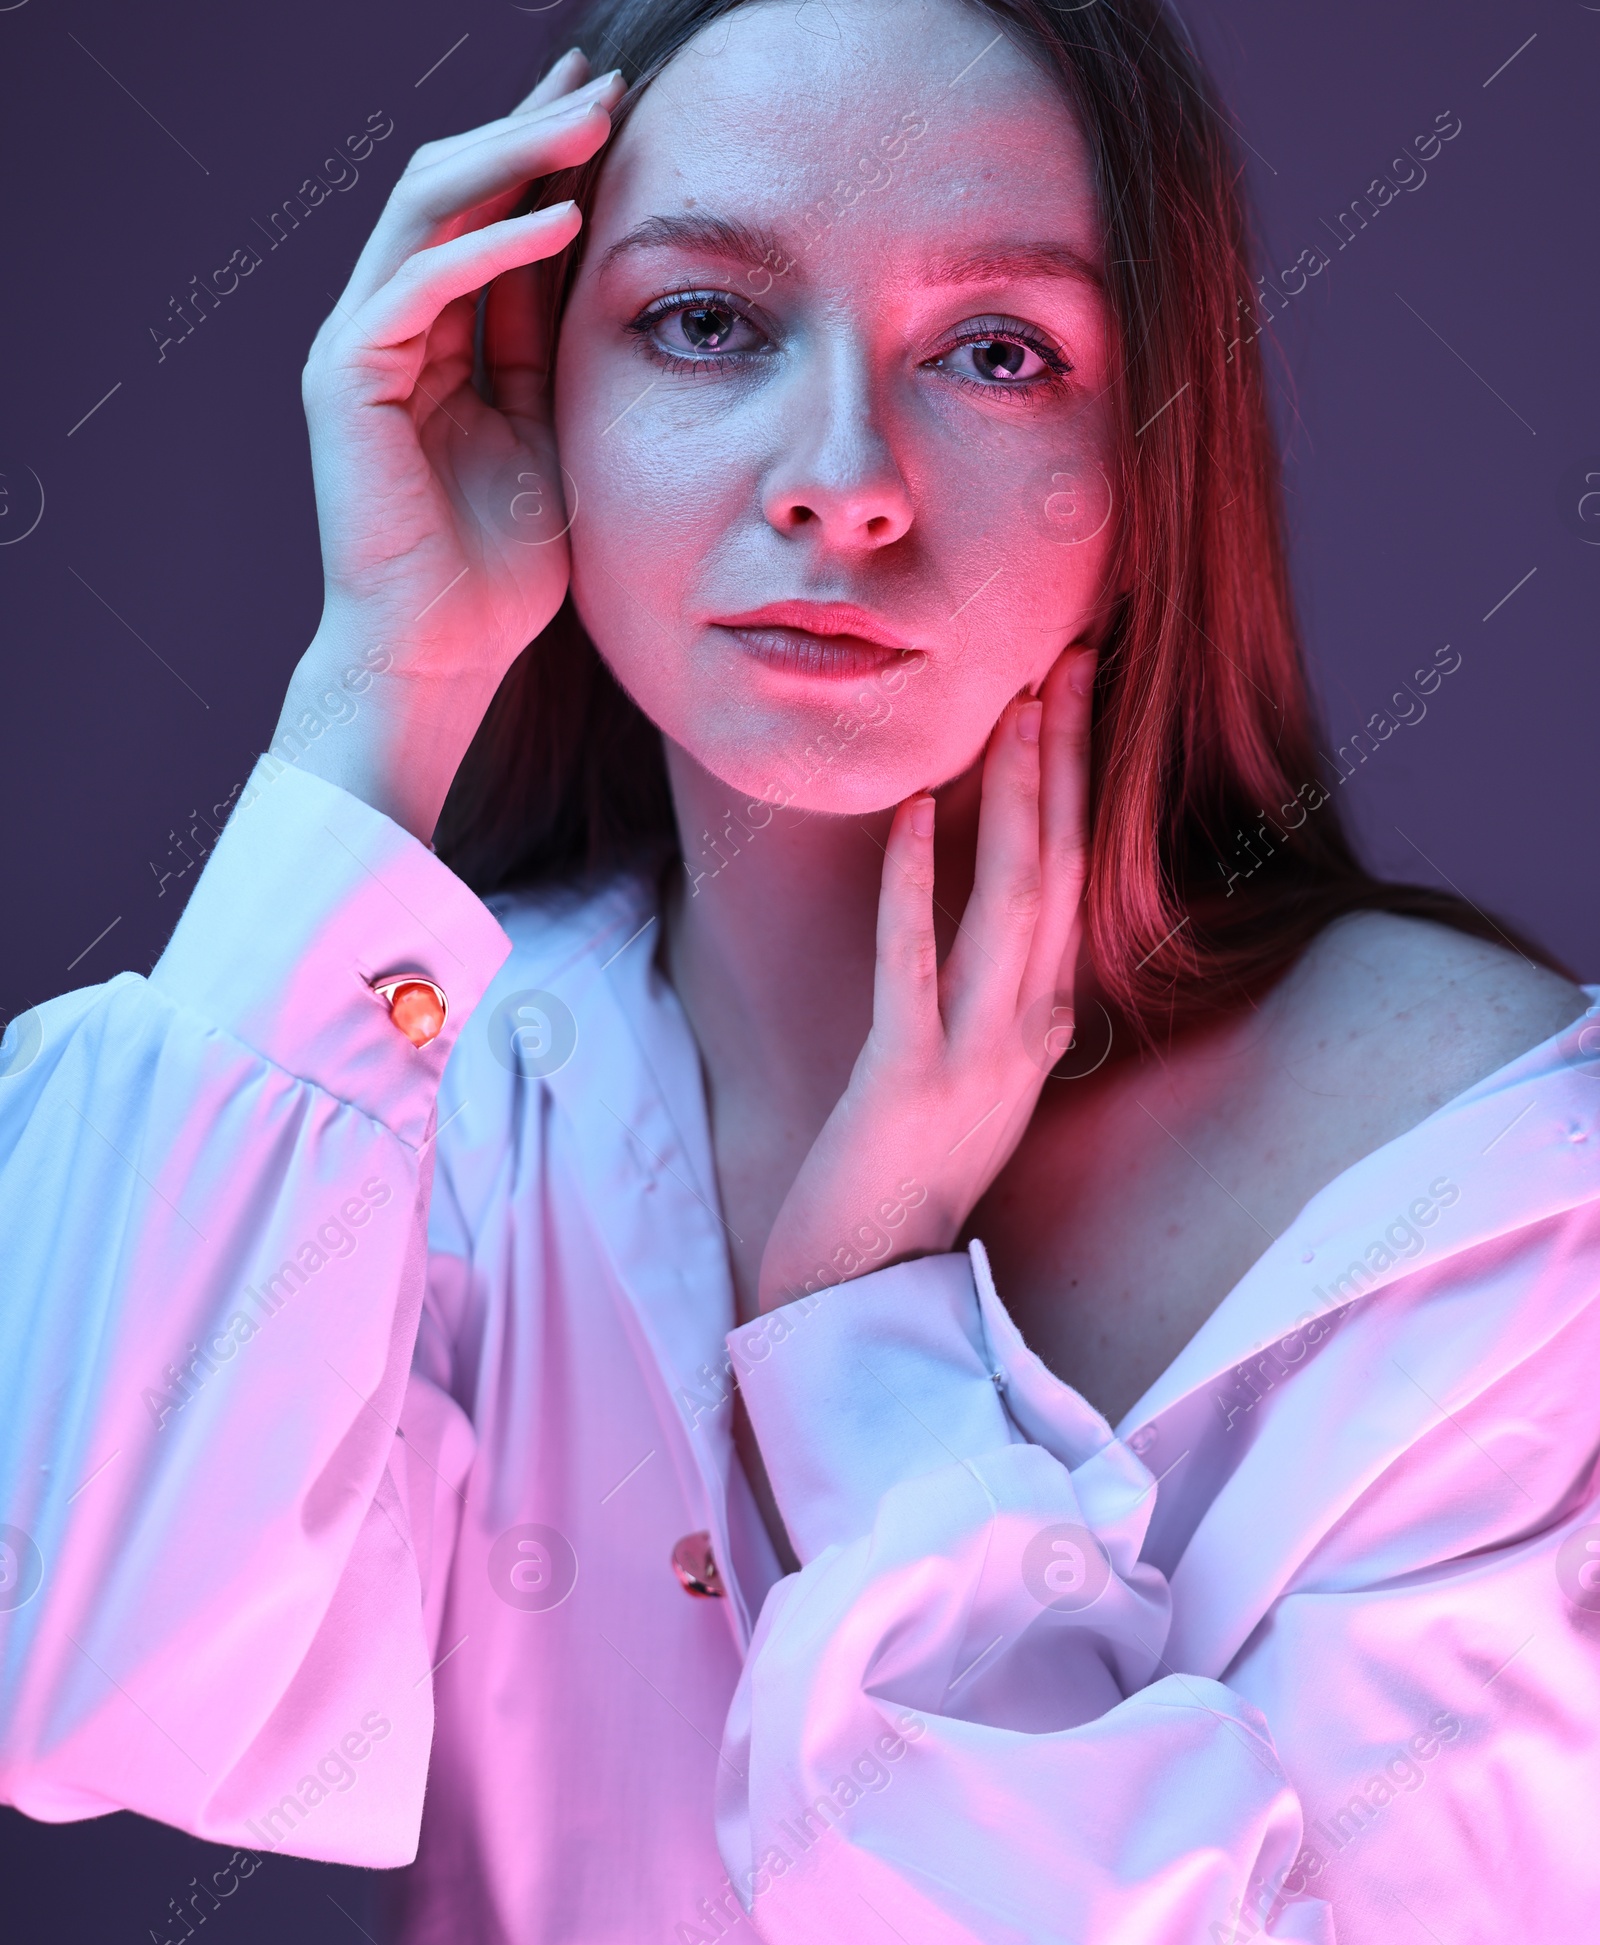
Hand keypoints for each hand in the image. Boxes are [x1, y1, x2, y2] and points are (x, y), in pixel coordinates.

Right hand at [270, 49, 622, 836]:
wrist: (442, 651)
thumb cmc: (501, 562)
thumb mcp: (552, 425)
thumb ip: (552, 341)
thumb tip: (596, 253)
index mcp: (435, 330)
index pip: (485, 207)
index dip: (543, 146)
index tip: (618, 96)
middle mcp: (388, 321)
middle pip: (451, 185)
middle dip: (529, 125)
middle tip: (610, 80)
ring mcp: (359, 345)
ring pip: (426, 209)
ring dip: (511, 157)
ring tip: (592, 121)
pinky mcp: (347, 379)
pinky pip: (420, 285)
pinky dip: (489, 247)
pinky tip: (559, 220)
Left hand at [755, 645, 1095, 1312]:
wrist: (861, 1287)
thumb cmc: (905, 1170)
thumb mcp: (971, 1068)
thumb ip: (996, 985)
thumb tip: (1000, 887)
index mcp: (1044, 1021)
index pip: (1076, 876)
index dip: (1083, 780)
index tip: (1079, 687)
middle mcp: (1028, 1033)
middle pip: (1061, 871)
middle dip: (1067, 760)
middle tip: (1067, 657)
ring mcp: (974, 1059)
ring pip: (1008, 907)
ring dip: (1013, 801)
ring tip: (1014, 709)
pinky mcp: (904, 1084)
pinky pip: (912, 967)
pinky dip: (911, 887)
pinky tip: (907, 814)